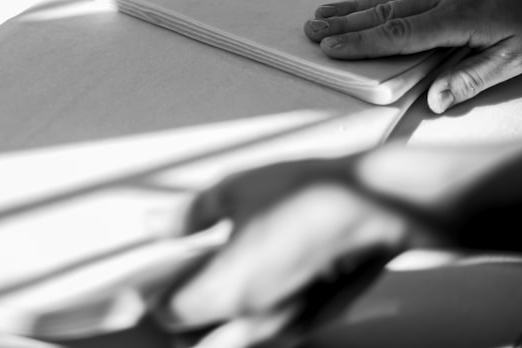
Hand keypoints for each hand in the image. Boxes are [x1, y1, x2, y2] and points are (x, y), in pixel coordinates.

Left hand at [152, 158, 443, 347]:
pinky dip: (246, 319)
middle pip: (194, 343)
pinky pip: (264, 333)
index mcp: (226, 290)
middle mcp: (254, 320)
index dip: (151, 297)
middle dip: (177, 323)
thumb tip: (160, 223)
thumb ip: (189, 213)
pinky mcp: (312, 321)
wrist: (378, 203)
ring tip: (208, 288)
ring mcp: (286, 326)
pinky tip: (250, 286)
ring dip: (210, 326)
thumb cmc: (316, 194)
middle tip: (168, 294)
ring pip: (229, 343)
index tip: (142, 284)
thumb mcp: (235, 189)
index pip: (167, 315)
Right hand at [304, 0, 521, 112]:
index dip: (360, 43)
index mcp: (455, 19)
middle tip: (309, 29)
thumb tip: (436, 102)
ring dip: (351, 6)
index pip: (396, 34)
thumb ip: (473, 79)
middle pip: (381, 12)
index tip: (328, 48)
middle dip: (342, 23)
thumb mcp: (518, 58)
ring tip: (321, 12)